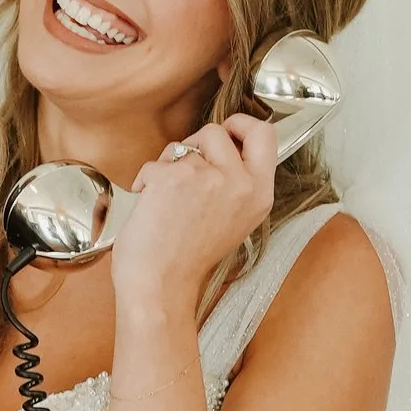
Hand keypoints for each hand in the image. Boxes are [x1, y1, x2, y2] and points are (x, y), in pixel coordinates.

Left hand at [111, 113, 280, 312]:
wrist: (161, 286)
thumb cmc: (188, 260)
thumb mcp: (234, 220)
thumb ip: (237, 184)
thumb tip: (227, 148)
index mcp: (259, 194)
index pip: (264, 134)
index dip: (242, 124)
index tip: (227, 130)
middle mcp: (239, 183)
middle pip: (218, 131)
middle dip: (197, 142)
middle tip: (186, 166)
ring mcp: (207, 178)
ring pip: (183, 146)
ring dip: (168, 164)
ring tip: (167, 197)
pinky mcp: (173, 177)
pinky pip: (155, 163)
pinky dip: (145, 180)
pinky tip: (149, 206)